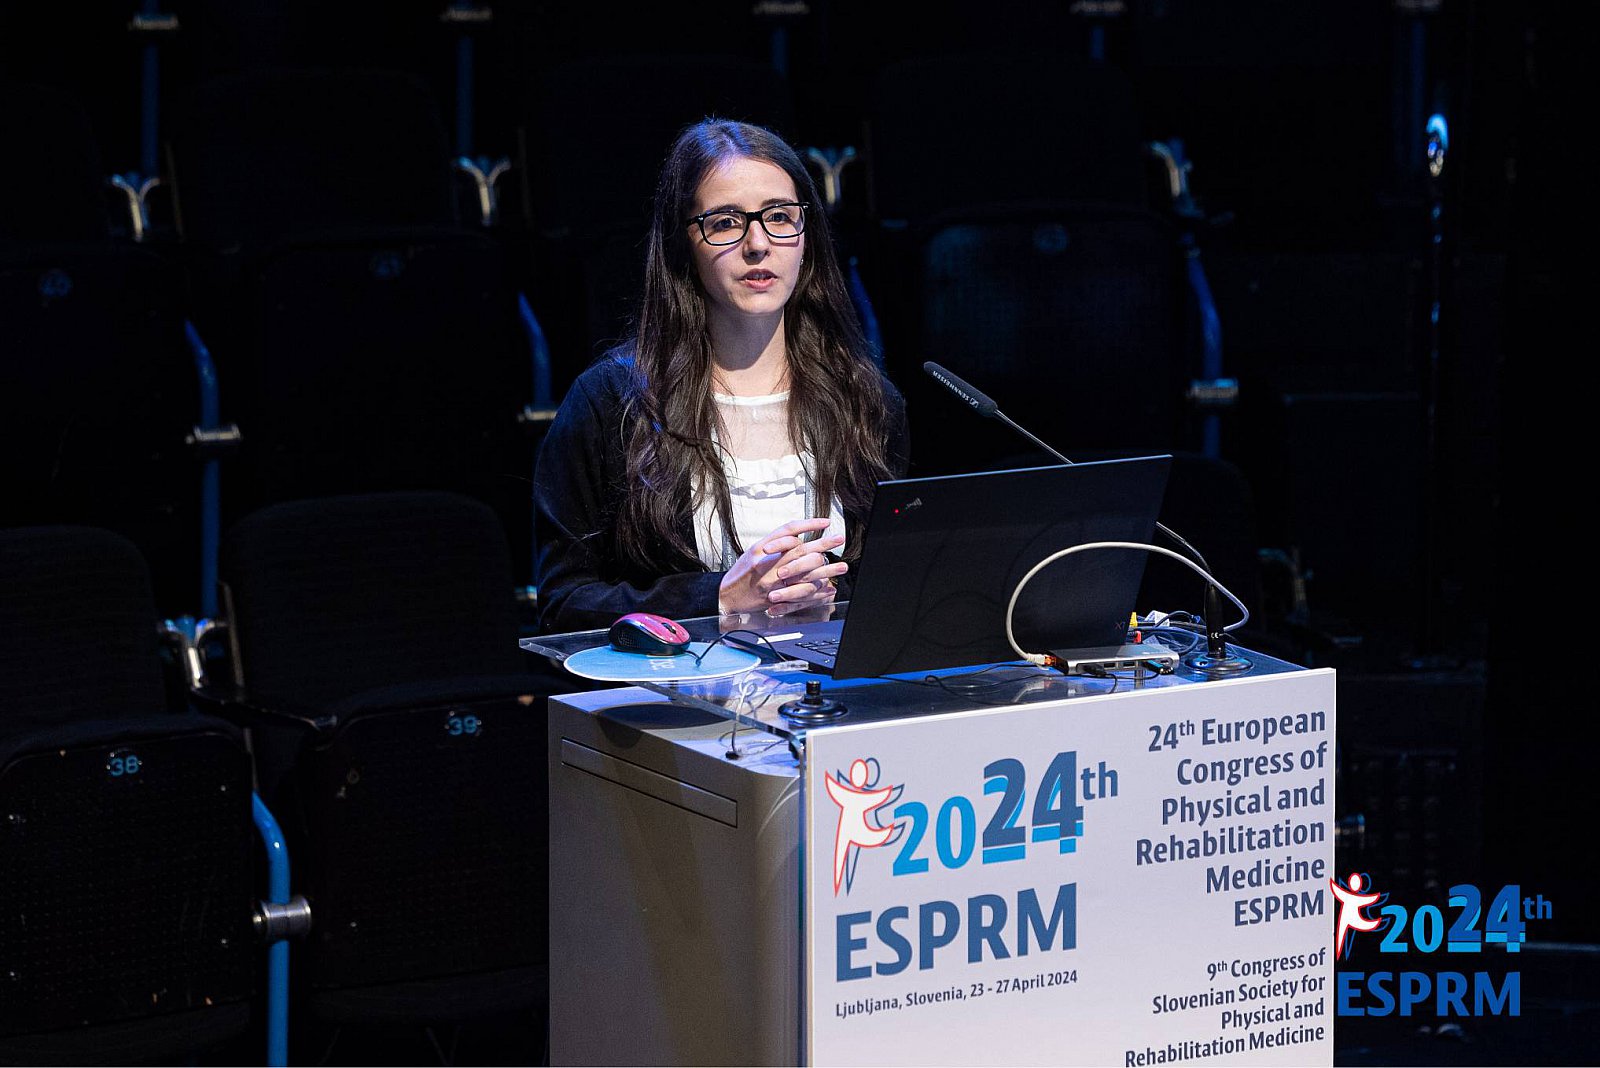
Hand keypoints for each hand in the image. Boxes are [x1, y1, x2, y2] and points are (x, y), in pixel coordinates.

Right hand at [718, 519, 848, 615]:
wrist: (725, 597)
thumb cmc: (740, 574)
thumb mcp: (753, 552)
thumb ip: (774, 544)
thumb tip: (796, 537)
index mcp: (761, 548)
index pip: (788, 530)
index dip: (809, 524)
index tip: (825, 522)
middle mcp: (767, 563)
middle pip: (800, 550)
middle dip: (823, 544)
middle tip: (839, 539)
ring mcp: (772, 581)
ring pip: (805, 573)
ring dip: (826, 569)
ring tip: (842, 566)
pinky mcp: (776, 597)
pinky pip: (801, 593)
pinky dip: (816, 591)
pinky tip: (828, 588)